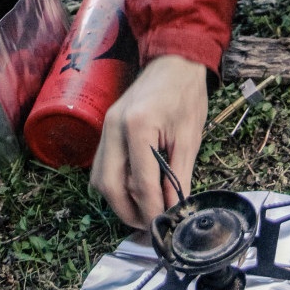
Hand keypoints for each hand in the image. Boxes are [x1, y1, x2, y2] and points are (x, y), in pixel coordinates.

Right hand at [90, 55, 208, 229]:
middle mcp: (113, 127)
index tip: (163, 226)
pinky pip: (101, 167)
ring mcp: (104, 128)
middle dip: (128, 212)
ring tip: (141, 213)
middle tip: (148, 227)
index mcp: (138, 126)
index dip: (152, 209)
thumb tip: (173, 208)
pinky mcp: (104, 130)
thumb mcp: (190, 138)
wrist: (174, 63)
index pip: (140, 182)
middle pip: (109, 185)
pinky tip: (133, 193)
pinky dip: (114, 185)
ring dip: (117, 202)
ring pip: (99, 179)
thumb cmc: (186, 95)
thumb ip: (179, 175)